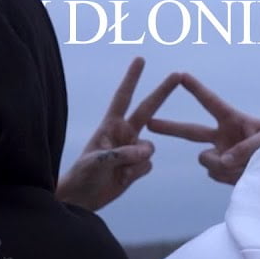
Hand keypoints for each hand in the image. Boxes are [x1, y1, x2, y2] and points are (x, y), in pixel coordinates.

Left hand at [57, 57, 180, 210]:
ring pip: (150, 148)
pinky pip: (148, 165)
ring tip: (118, 171)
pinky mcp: (137, 166)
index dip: (132, 79)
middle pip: (148, 109)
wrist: (82, 198)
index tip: (140, 60)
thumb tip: (146, 152)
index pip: (123, 97)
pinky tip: (122, 178)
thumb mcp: (97, 162)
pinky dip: (137, 173)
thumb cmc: (82, 175)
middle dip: (162, 92)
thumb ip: (121, 154)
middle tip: (177, 74)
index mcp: (110, 125)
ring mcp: (132, 149)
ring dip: (137, 160)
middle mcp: (124, 133)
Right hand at [148, 73, 259, 184]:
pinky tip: (244, 174)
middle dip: (169, 126)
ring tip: (247, 165)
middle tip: (148, 122)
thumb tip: (222, 162)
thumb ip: (245, 147)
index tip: (180, 75)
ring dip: (223, 165)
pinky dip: (229, 176)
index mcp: (232, 119)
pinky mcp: (222, 174)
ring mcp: (220, 155)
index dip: (196, 88)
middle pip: (189, 131)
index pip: (210, 102)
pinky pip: (215, 175)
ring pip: (206, 160)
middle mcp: (222, 136)